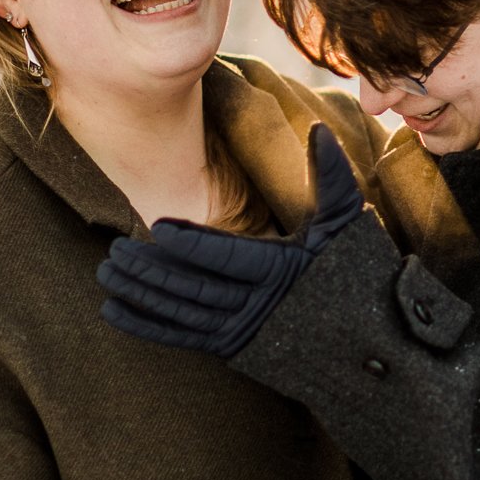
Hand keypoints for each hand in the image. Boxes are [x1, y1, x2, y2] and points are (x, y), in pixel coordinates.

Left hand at [98, 123, 363, 356]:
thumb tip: (319, 130)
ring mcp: (244, 333)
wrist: (373, 348)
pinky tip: (114, 312)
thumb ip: (333, 177)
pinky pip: (182, 339)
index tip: (157, 228)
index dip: (191, 244)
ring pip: (182, 315)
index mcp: (282, 271)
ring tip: (106, 273)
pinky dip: (147, 327)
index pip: (227, 257)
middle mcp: (258, 307)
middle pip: (194, 289)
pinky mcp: (234, 349)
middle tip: (115, 250)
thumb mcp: (348, 224)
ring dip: (142, 296)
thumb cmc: (361, 276)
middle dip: (151, 272)